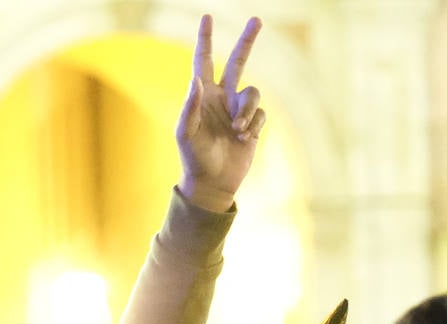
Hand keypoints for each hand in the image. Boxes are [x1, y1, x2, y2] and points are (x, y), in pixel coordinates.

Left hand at [176, 14, 264, 212]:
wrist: (211, 183)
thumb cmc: (194, 158)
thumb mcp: (186, 133)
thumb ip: (190, 106)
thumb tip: (196, 79)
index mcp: (203, 96)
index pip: (203, 61)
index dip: (205, 39)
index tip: (207, 17)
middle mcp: (222, 98)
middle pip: (238, 61)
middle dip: (247, 41)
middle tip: (256, 20)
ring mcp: (238, 110)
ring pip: (253, 93)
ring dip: (246, 110)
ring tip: (237, 131)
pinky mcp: (253, 124)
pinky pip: (260, 114)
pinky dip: (253, 125)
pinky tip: (244, 140)